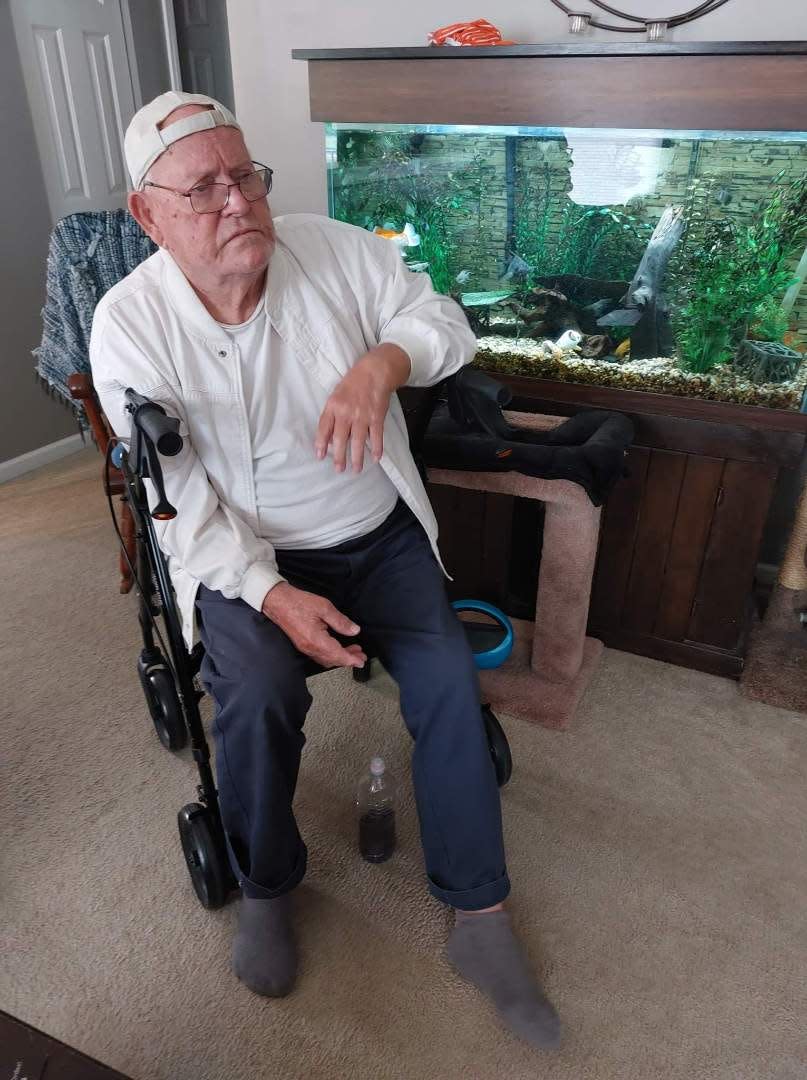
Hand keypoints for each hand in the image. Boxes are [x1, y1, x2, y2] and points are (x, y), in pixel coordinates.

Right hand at [261, 582, 366, 668]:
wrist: (276, 601)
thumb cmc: (298, 602)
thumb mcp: (324, 607)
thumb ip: (341, 621)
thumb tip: (354, 630)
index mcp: (316, 640)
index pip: (338, 655)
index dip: (351, 659)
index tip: (361, 661)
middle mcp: (310, 648)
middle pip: (333, 660)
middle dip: (348, 660)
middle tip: (361, 656)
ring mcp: (304, 648)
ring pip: (326, 659)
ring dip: (340, 657)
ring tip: (352, 650)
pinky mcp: (302, 644)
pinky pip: (319, 656)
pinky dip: (330, 655)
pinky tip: (336, 648)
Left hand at [315, 344, 410, 472]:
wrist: (375, 372)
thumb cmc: (354, 383)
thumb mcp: (336, 395)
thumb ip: (331, 414)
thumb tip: (328, 436)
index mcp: (333, 406)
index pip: (324, 428)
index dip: (321, 443)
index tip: (320, 456)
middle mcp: (346, 412)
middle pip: (340, 439)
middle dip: (339, 457)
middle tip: (339, 469)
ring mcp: (362, 416)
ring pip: (358, 441)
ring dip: (357, 458)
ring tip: (356, 470)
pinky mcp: (377, 417)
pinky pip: (376, 436)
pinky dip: (377, 448)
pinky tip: (375, 458)